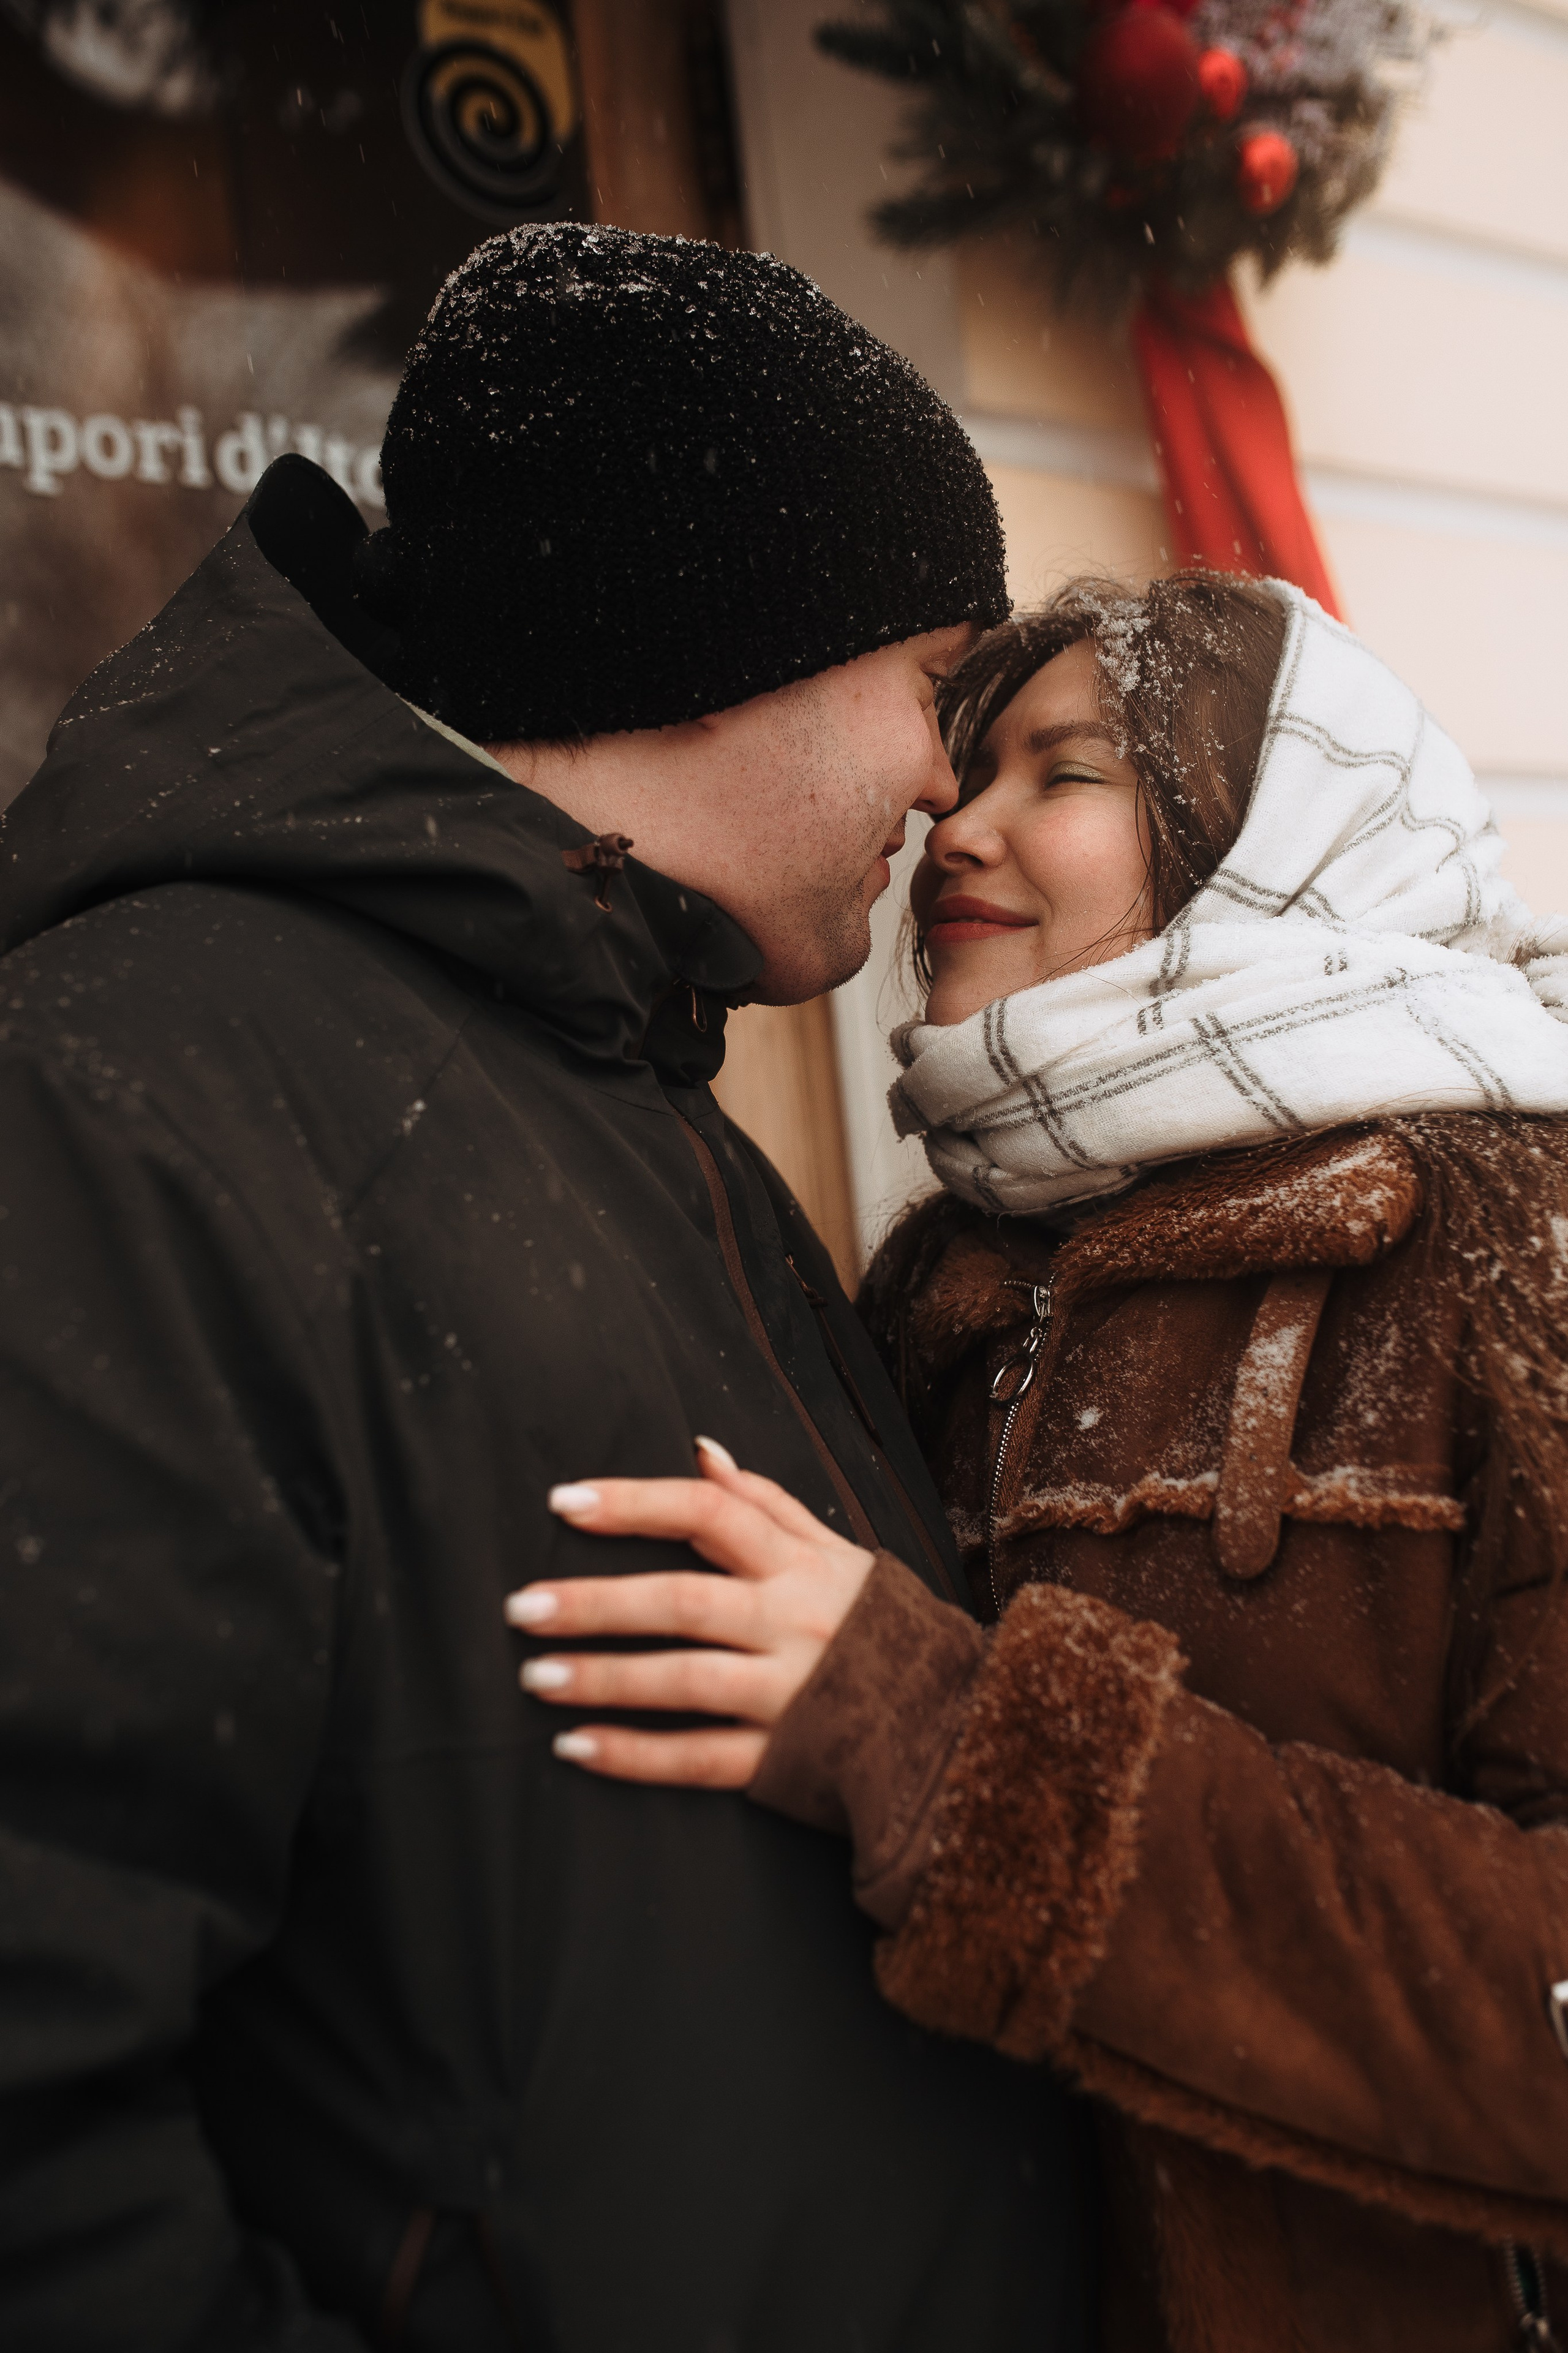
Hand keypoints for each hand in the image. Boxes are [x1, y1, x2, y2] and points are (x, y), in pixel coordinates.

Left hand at [503, 1438, 873, 1786]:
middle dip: (596, 1602)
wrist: (954, 1724)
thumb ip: (767, 1504)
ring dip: (604, 1678)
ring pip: (683, 1682)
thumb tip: (700, 1451)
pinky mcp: (783, 1761)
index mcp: (799, 1564)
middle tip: (520, 1607)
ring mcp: (788, 1695)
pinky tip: (574, 1748)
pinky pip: (699, 1760)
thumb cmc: (877, 1627)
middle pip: (682, 1601)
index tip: (563, 1502)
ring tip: (534, 1675)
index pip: (709, 1514)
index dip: (634, 1503)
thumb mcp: (836, 1552)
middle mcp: (792, 1623)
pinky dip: (635, 1756)